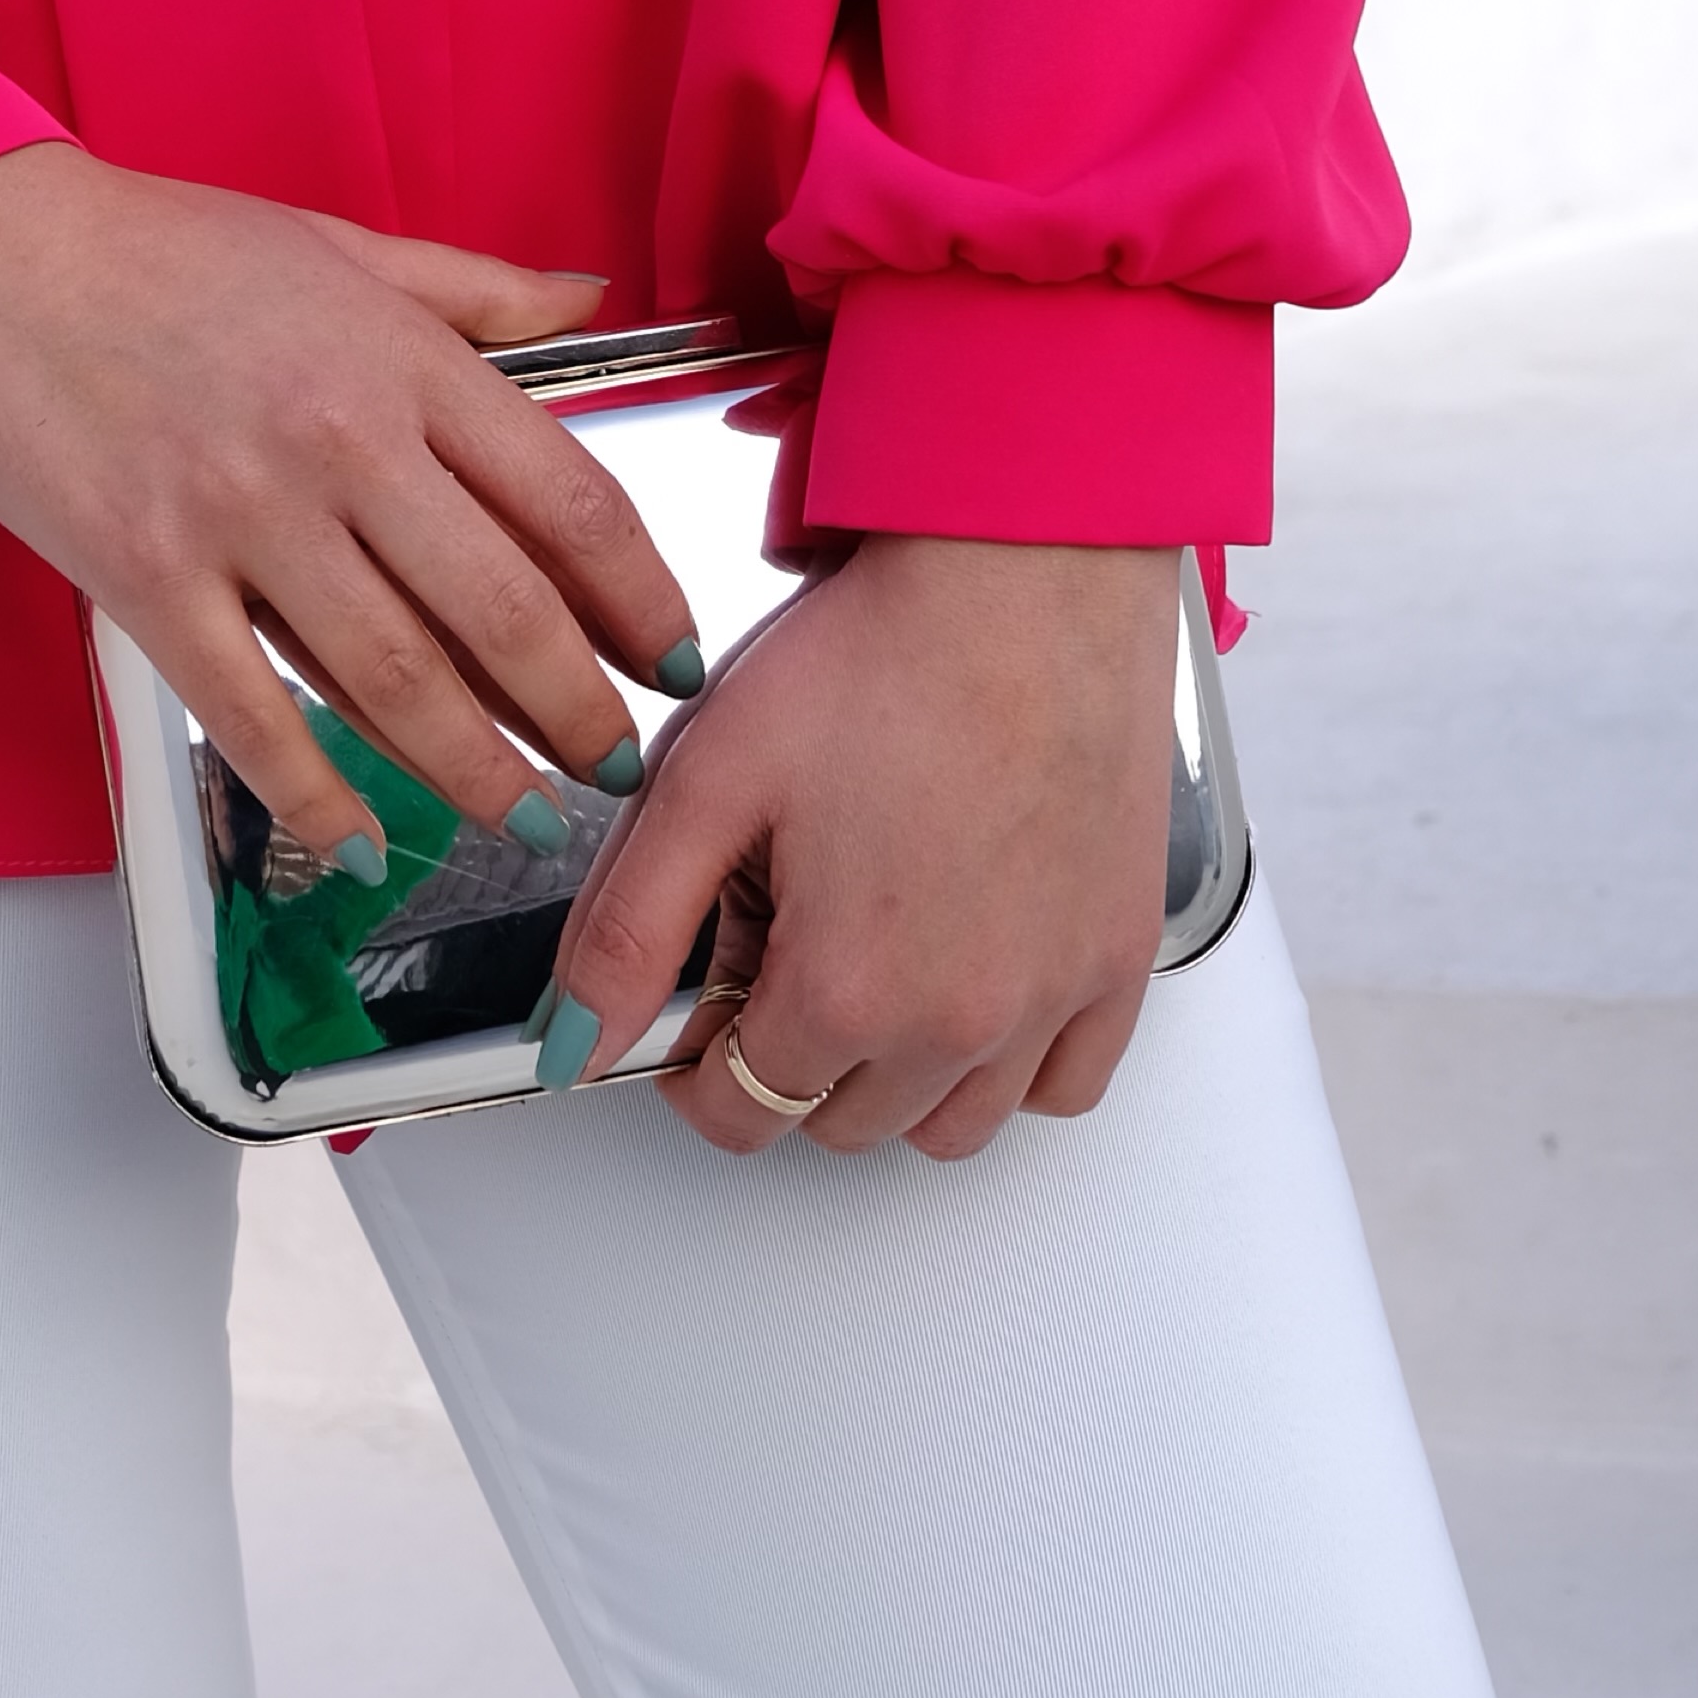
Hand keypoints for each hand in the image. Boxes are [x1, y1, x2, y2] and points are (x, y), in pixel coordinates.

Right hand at [0, 146, 697, 868]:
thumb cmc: (159, 244)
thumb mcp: (338, 244)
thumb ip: (472, 290)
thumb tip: (589, 299)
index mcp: (400, 361)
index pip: (565, 498)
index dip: (639, 593)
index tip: (673, 653)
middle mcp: (340, 443)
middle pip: (502, 611)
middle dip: (578, 709)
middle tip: (616, 764)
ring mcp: (242, 518)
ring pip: (394, 679)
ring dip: (473, 768)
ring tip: (523, 816)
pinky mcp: (147, 579)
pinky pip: (251, 713)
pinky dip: (312, 788)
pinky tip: (357, 835)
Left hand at [551, 533, 1191, 1163]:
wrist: (1028, 571)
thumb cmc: (887, 652)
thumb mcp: (707, 779)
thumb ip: (629, 931)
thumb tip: (576, 1043)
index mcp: (849, 989)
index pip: (740, 1110)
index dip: (693, 1064)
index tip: (698, 1005)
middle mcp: (962, 1020)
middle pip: (839, 1122)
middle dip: (788, 1055)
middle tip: (780, 939)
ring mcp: (1054, 997)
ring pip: (951, 1126)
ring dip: (894, 1079)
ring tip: (870, 959)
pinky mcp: (1120, 958)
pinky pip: (1067, 1085)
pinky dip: (1013, 1066)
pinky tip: (971, 984)